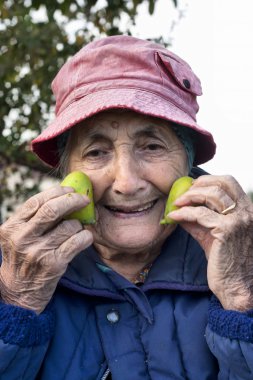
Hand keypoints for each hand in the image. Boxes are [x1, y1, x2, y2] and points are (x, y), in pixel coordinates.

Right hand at [0, 185, 92, 313]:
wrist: (19, 293)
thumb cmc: (22, 259)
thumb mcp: (18, 237)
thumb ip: (33, 219)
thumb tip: (62, 196)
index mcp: (12, 227)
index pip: (36, 201)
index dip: (56, 192)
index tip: (70, 190)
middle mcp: (22, 238)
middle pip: (52, 209)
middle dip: (72, 200)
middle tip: (84, 200)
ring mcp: (38, 251)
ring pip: (69, 226)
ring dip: (79, 224)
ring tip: (78, 229)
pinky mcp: (54, 264)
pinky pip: (77, 242)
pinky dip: (86, 236)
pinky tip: (85, 237)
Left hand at [168, 175, 252, 311]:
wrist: (236, 286)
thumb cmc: (225, 262)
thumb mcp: (212, 235)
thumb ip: (199, 220)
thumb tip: (179, 209)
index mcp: (247, 210)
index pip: (229, 182)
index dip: (208, 180)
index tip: (191, 187)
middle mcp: (246, 212)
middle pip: (222, 182)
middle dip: (198, 184)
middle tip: (182, 193)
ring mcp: (238, 220)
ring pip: (211, 194)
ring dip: (189, 197)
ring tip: (176, 203)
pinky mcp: (226, 230)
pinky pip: (200, 214)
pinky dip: (184, 213)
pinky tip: (174, 216)